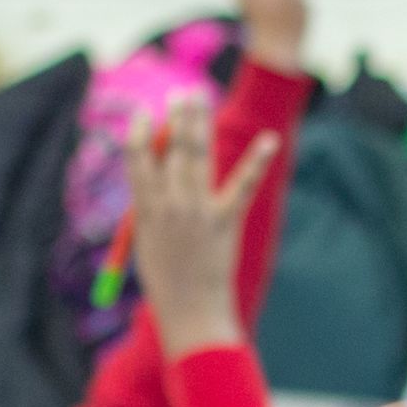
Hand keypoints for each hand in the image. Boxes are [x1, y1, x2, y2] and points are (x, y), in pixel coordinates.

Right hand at [126, 90, 278, 357]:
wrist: (191, 312)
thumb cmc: (165, 280)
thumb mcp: (146, 240)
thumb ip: (150, 205)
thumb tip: (156, 171)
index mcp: (145, 209)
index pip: (136, 158)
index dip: (138, 132)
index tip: (141, 114)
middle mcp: (170, 204)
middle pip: (172, 149)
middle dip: (176, 118)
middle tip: (182, 94)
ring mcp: (199, 210)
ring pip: (198, 156)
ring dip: (199, 123)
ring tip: (200, 96)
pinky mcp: (226, 220)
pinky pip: (243, 185)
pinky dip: (257, 161)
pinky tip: (269, 140)